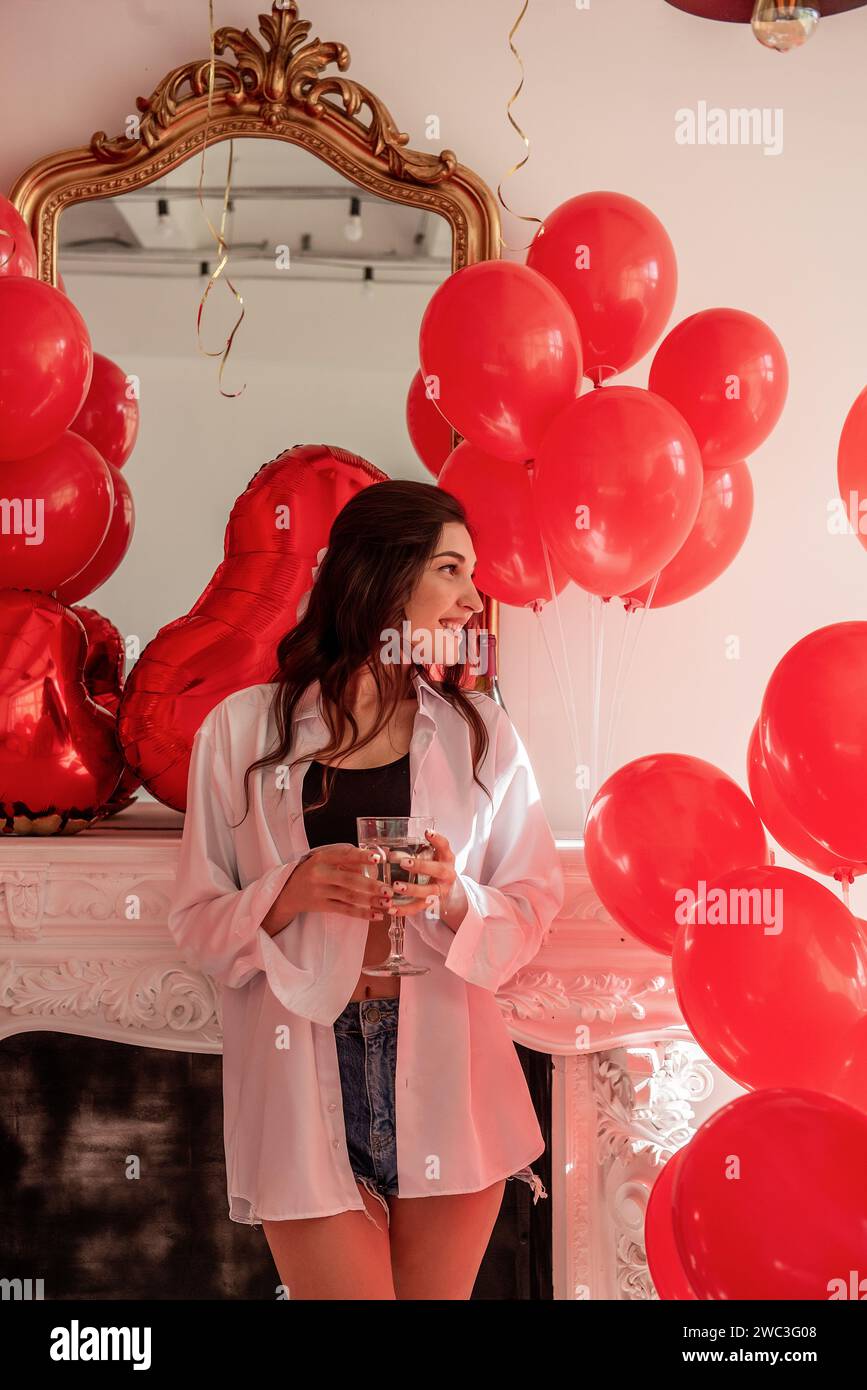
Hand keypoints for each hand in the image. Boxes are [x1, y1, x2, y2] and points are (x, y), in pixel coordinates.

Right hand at [265, 843, 393, 932]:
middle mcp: (320, 874)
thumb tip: (375, 860)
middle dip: (371, 886)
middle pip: (349, 880)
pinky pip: (345, 910)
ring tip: (387, 903)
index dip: (361, 857)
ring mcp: (320, 891)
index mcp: (321, 857)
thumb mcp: (323, 859)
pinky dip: (361, 913)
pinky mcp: (321, 906)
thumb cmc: (312, 871)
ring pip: (349, 897)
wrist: (288, 891)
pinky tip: (376, 915)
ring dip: (370, 901)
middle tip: (389, 889)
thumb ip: (344, 859)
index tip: (378, 859)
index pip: (344, 855)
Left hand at [384, 828, 465, 927]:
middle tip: (403, 863)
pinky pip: (418, 908)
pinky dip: (404, 909)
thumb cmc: (433, 866)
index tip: (427, 832)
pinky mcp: (432, 904)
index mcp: (446, 858)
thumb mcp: (430, 855)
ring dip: (412, 889)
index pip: (444, 846)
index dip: (437, 839)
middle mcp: (447, 874)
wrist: (445, 888)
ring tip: (396, 887)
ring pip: (428, 892)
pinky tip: (391, 908)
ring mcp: (441, 890)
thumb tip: (385, 847)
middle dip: (421, 866)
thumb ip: (415, 850)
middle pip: (438, 870)